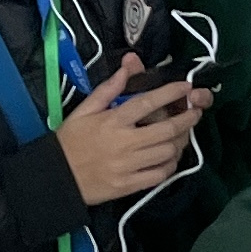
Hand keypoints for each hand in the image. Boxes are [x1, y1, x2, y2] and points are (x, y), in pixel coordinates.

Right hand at [55, 55, 205, 205]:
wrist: (54, 177)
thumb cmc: (69, 141)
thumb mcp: (83, 111)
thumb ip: (108, 90)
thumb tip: (128, 66)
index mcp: (113, 121)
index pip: (148, 102)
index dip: (171, 93)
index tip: (186, 87)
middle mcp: (124, 142)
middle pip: (167, 129)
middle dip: (187, 119)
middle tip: (195, 112)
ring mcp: (128, 166)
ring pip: (167, 152)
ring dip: (181, 142)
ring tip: (183, 135)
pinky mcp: (129, 185)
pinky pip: (160, 175)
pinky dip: (170, 166)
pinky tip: (170, 158)